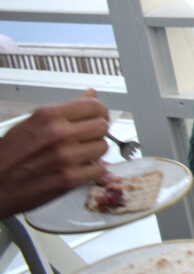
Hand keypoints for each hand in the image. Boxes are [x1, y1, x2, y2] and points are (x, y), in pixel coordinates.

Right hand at [0, 89, 109, 216]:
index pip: (93, 106)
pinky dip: (93, 170)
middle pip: (102, 126)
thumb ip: (64, 110)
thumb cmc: (8, 156)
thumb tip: (90, 94)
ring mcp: (66, 157)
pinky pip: (99, 168)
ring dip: (94, 151)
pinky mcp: (69, 179)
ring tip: (78, 154)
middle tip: (87, 138)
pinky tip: (79, 168)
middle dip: (97, 132)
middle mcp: (58, 134)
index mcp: (48, 116)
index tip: (98, 116)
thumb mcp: (31, 124)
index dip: (99, 112)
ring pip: (103, 147)